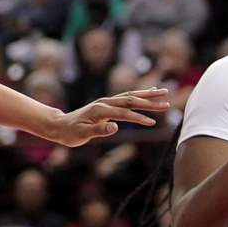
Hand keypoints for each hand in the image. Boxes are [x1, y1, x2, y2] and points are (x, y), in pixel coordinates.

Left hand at [53, 87, 167, 147]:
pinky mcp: (108, 104)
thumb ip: (98, 130)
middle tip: (166, 102)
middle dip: (149, 101)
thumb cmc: (71, 133)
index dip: (138, 118)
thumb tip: (114, 127)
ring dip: (147, 94)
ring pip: (130, 95)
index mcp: (100, 110)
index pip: (124, 114)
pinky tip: (149, 92)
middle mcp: (105, 102)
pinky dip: (139, 94)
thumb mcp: (82, 134)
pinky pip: (126, 97)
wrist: (61, 126)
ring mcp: (107, 102)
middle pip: (130, 100)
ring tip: (163, 92)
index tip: (152, 123)